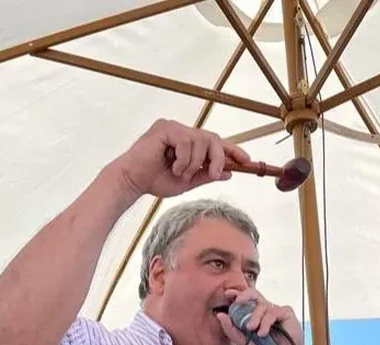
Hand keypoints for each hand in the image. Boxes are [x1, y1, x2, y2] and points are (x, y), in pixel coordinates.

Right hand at [111, 119, 250, 200]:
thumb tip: (228, 173)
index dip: (233, 150)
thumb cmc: (155, 180)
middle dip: (217, 158)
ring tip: (180, 173)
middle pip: (213, 139)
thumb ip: (206, 175)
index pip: (215, 142)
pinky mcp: (165, 128)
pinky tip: (173, 166)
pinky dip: (184, 159)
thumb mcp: (188, 181)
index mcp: (189, 144)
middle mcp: (183, 132)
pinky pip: (186, 142)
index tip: (246, 161)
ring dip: (194, 163)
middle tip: (212, 174)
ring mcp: (173, 128)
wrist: (133, 181)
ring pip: (201, 141)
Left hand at [216, 288, 308, 344]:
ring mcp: (276, 310)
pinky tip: (263, 333)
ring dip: (254, 317)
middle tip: (237, 301)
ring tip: (252, 329)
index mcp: (254, 314)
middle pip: (253, 294)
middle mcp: (265, 309)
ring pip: (262, 305)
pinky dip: (265, 322)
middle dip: (244, 295)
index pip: (245, 300)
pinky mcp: (286, 312)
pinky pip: (272, 312)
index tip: (228, 294)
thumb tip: (220, 315)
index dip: (236, 294)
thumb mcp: (244, 342)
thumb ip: (231, 330)